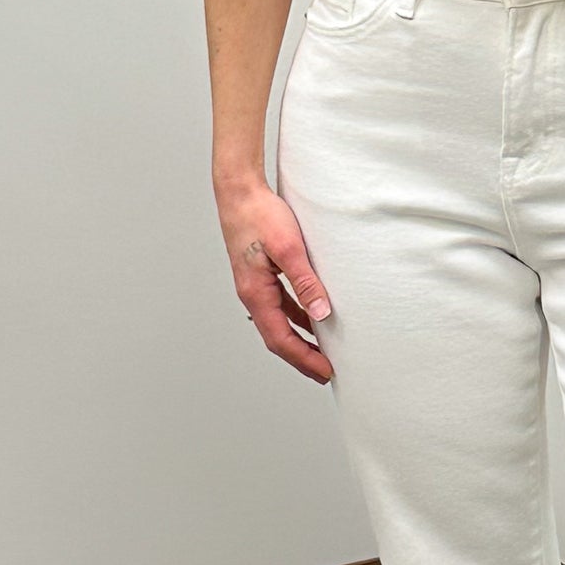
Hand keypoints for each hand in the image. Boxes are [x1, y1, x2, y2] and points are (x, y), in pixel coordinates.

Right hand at [217, 173, 334, 382]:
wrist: (239, 192)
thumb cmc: (261, 215)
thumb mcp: (290, 249)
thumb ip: (305, 283)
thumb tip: (322, 314)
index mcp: (255, 293)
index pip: (280, 338)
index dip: (303, 358)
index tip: (324, 371)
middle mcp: (252, 294)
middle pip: (277, 337)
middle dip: (301, 357)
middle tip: (325, 372)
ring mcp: (254, 286)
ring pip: (278, 323)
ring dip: (299, 340)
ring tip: (322, 352)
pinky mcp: (260, 276)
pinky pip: (279, 306)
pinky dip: (296, 318)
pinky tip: (312, 318)